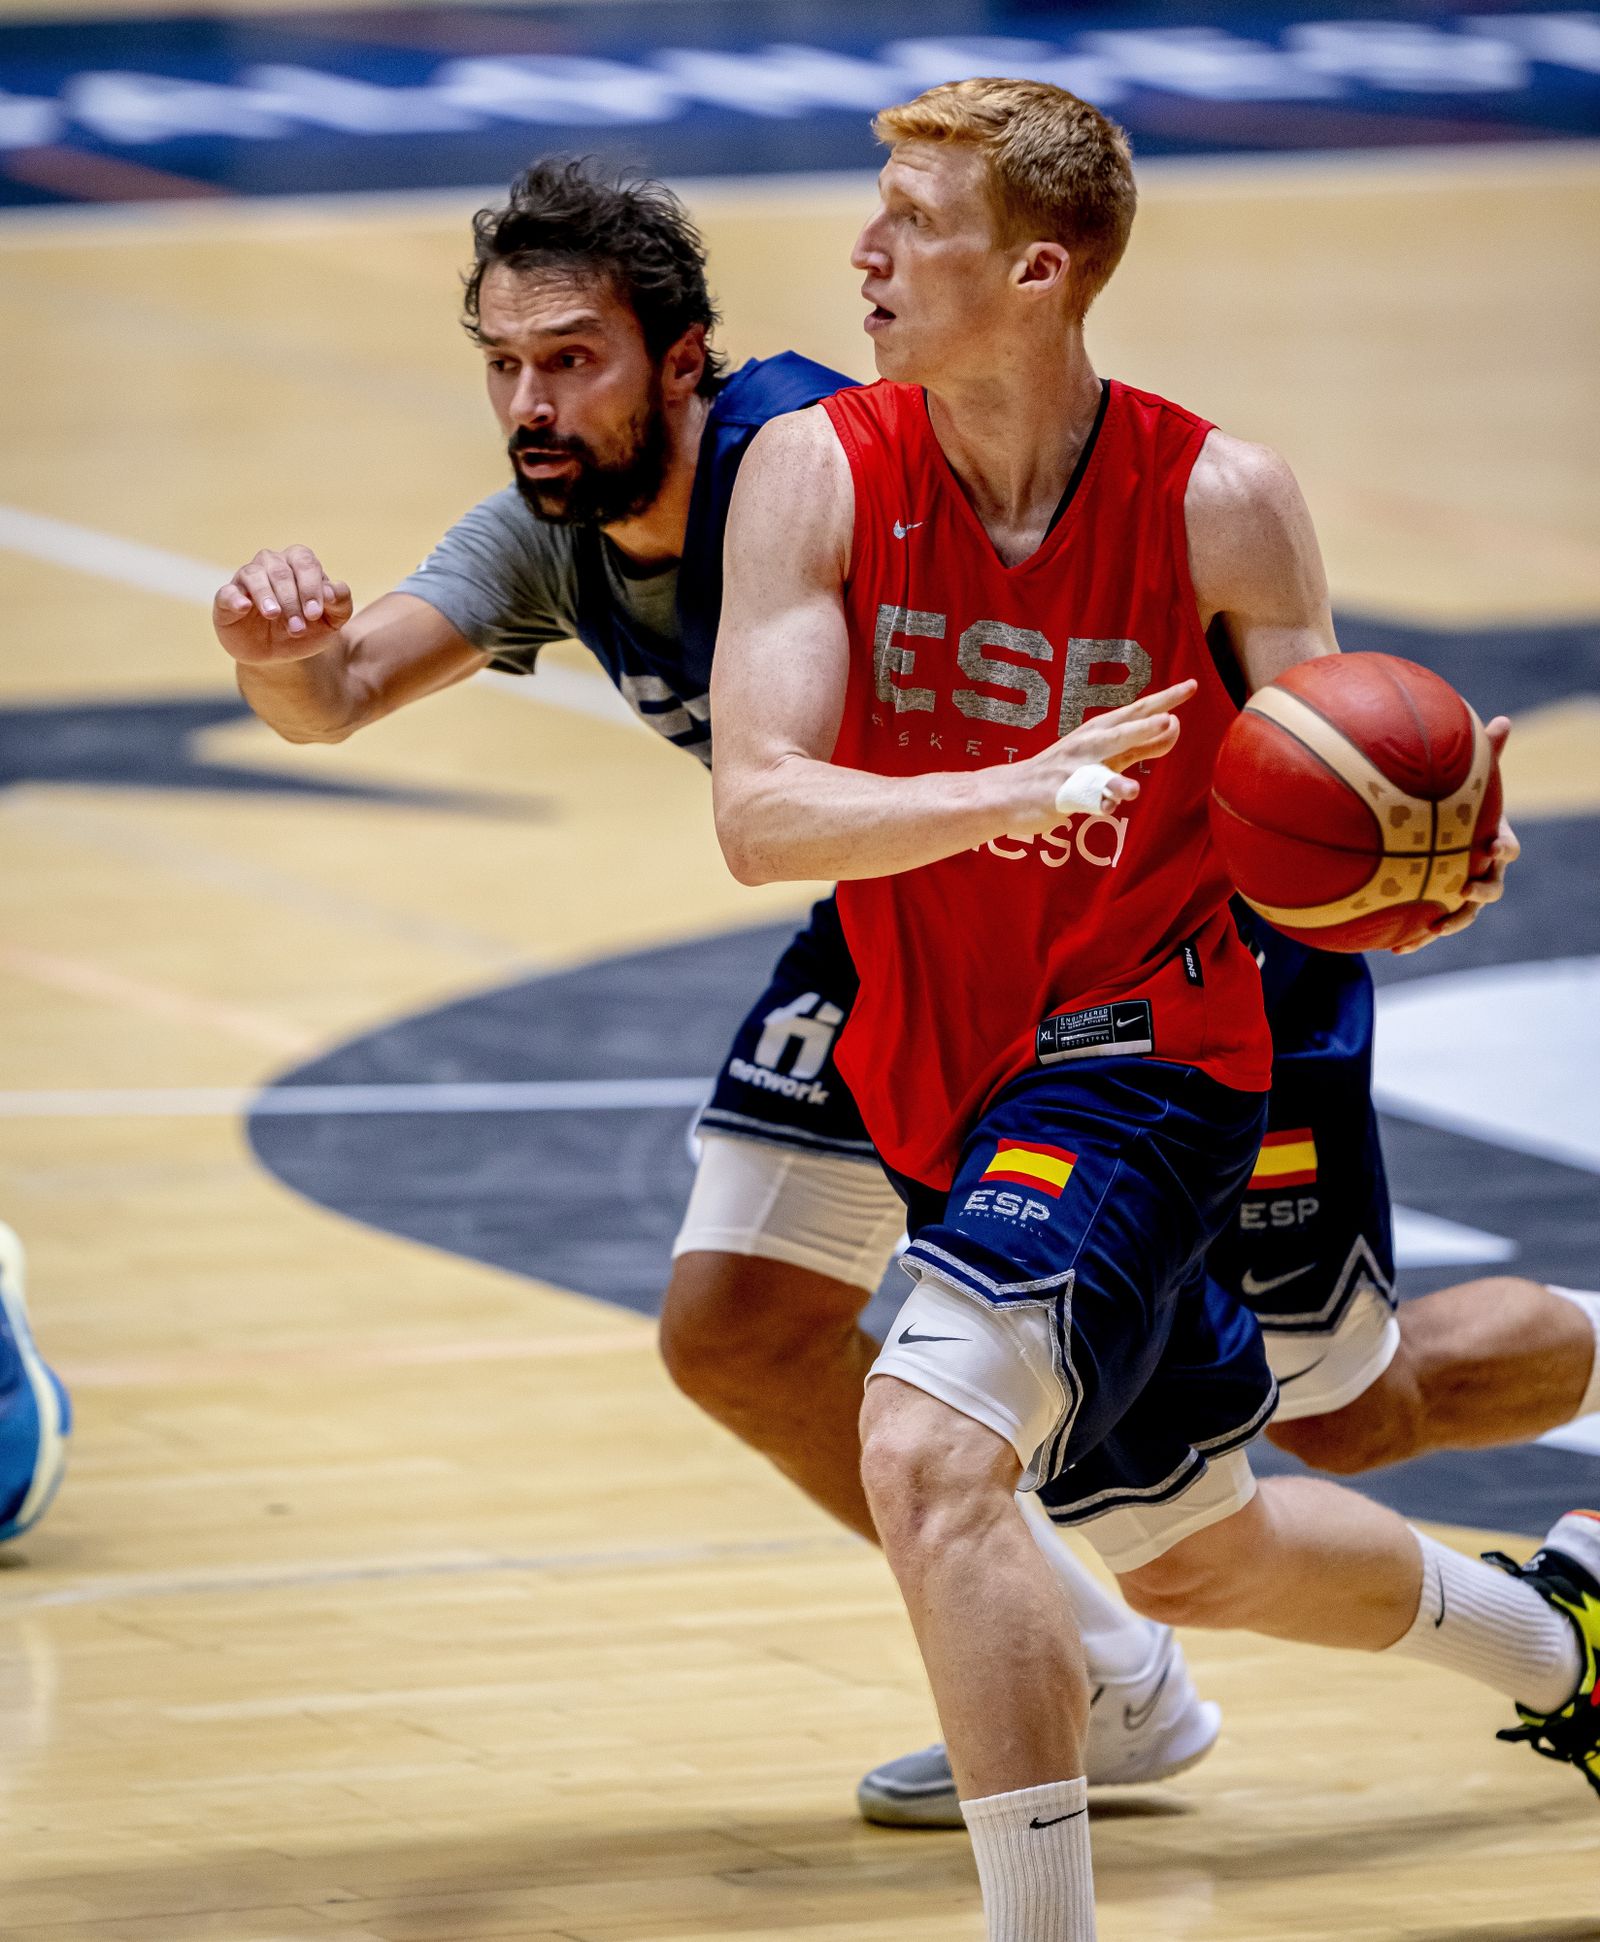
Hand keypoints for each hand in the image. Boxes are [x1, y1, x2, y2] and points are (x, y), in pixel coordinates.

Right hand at [213, 546, 353, 665]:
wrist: (281, 656)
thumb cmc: (308, 629)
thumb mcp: (332, 622)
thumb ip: (340, 604)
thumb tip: (332, 590)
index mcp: (298, 564)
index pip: (305, 562)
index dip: (311, 586)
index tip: (315, 614)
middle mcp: (271, 564)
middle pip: (281, 571)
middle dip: (292, 600)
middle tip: (298, 627)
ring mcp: (246, 580)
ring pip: (254, 575)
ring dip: (267, 597)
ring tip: (274, 615)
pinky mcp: (227, 599)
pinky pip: (227, 593)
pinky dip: (235, 598)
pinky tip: (244, 607)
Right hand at [1001, 680, 1196, 836]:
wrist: (1009, 791)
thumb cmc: (1063, 771)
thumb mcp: (1104, 754)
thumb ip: (1140, 745)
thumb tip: (1174, 728)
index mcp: (1101, 731)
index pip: (1138, 710)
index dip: (1165, 700)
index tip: (1192, 685)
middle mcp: (1088, 745)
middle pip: (1121, 732)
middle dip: (1144, 726)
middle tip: (1170, 716)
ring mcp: (1073, 770)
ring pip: (1099, 771)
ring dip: (1115, 780)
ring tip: (1133, 788)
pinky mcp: (1060, 795)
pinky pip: (1082, 801)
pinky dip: (1096, 805)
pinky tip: (1108, 809)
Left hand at [1393, 715, 1518, 954]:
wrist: (1429, 834)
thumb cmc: (1452, 805)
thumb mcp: (1465, 781)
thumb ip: (1482, 756)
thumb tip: (1503, 720)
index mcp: (1489, 840)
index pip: (1507, 847)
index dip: (1503, 848)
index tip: (1495, 846)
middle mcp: (1479, 870)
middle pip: (1492, 887)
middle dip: (1482, 892)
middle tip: (1464, 888)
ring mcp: (1457, 892)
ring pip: (1464, 914)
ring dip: (1452, 923)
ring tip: (1434, 929)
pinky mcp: (1434, 909)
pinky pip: (1426, 929)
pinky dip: (1415, 940)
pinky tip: (1393, 950)